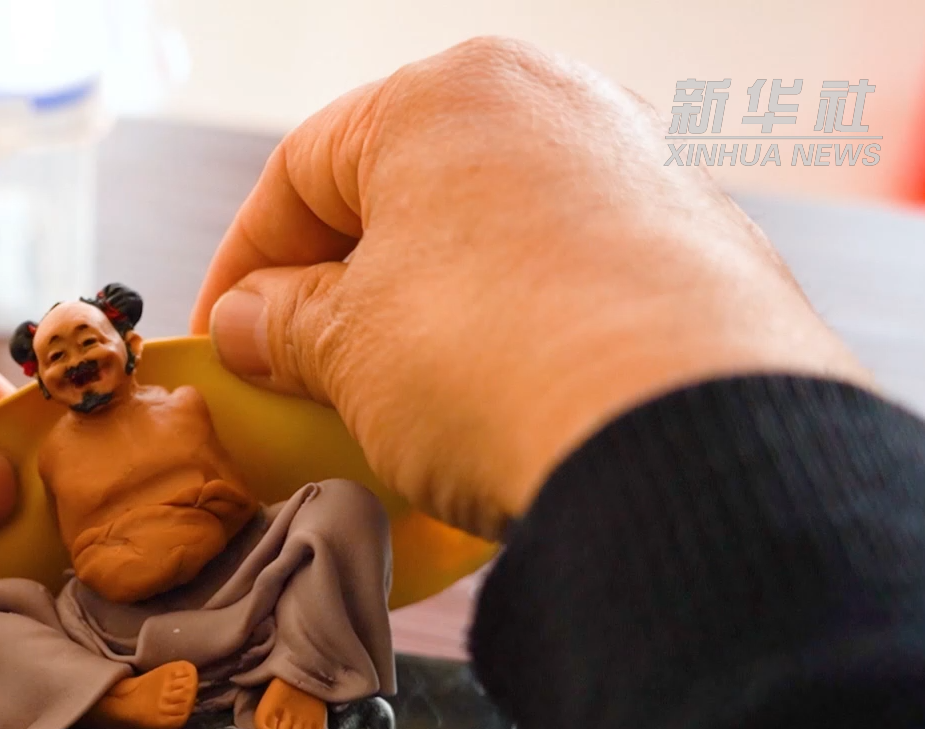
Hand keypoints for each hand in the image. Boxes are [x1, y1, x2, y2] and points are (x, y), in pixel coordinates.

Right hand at [193, 37, 870, 539]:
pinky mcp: (701, 249)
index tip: (224, 340)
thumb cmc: (499, 360)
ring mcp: (640, 170)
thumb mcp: (346, 349)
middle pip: (401, 197)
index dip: (243, 266)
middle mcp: (551, 105)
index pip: (300, 170)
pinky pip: (572, 284)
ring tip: (399, 408)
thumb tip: (251, 323)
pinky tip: (499, 409)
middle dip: (339, 290)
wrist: (687, 438)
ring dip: (429, 318)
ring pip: (491, 241)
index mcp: (445, 95)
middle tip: (300, 377)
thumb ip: (284, 326)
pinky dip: (519, 336)